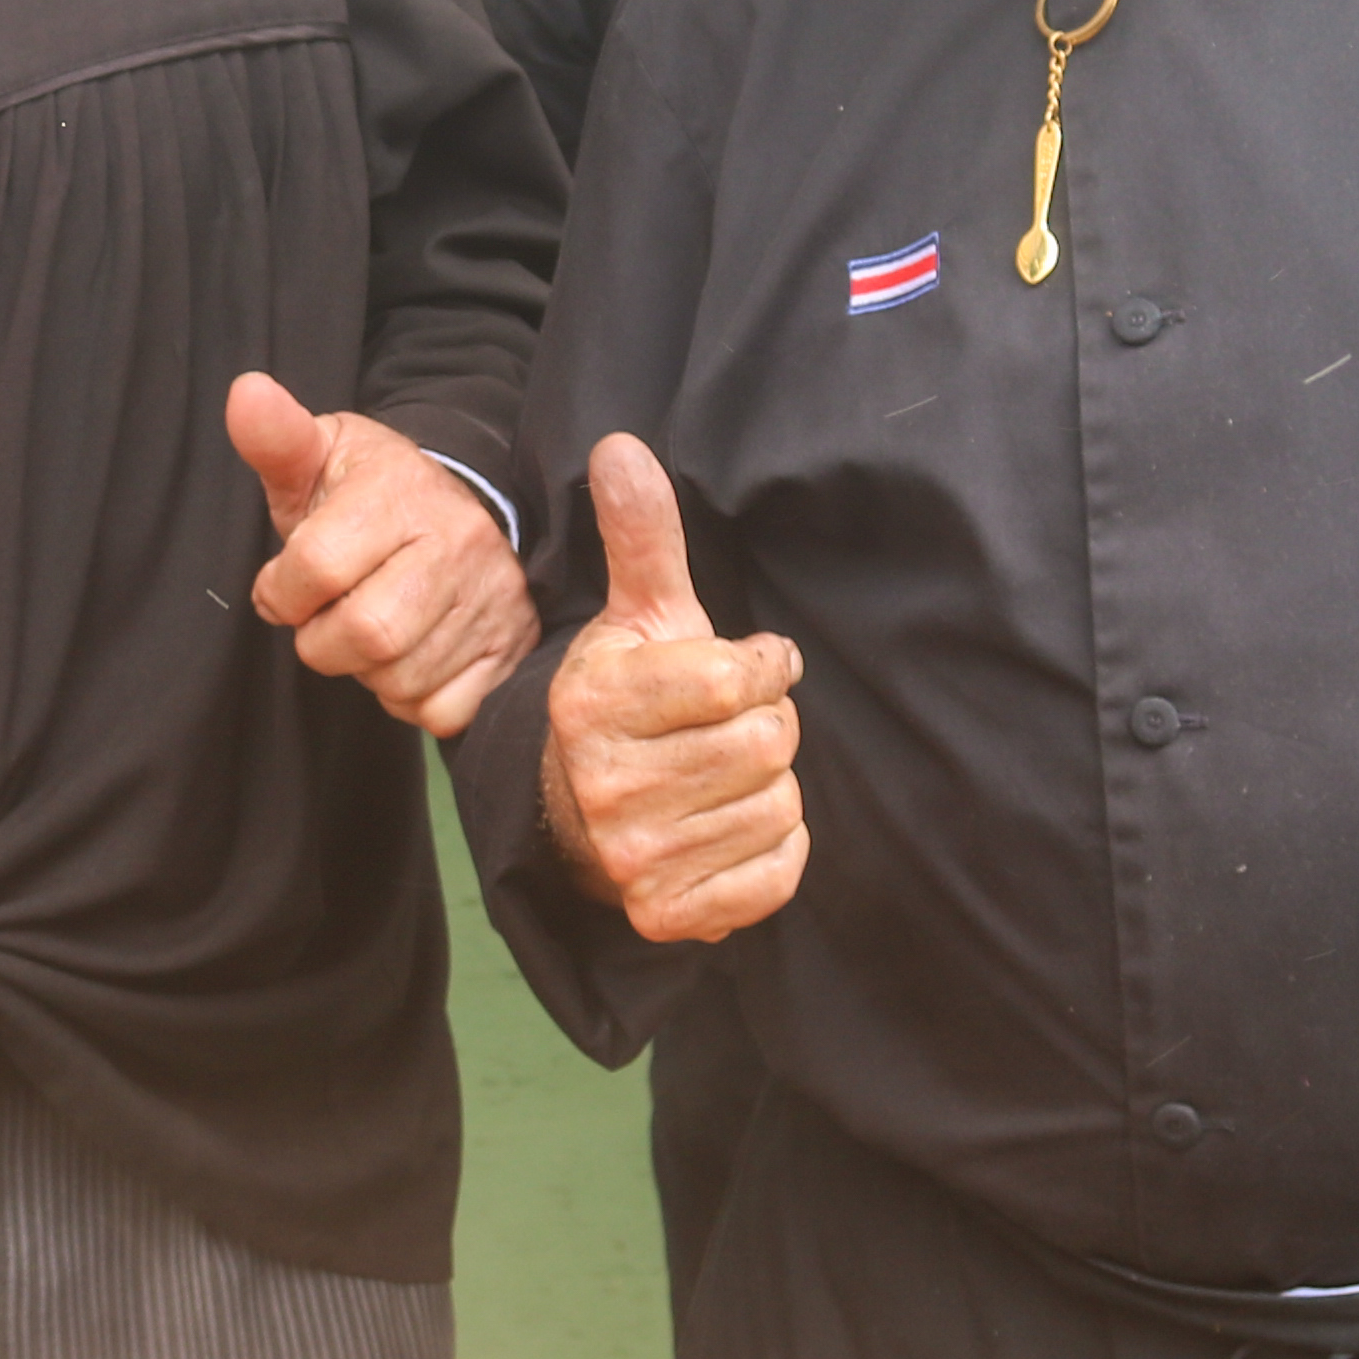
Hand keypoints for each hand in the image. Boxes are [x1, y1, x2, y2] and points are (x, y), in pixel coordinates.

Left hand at [225, 375, 538, 734]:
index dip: (282, 592)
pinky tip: (410, 660)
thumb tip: (245, 392)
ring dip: (367, 672)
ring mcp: (492, 598)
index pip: (318, 566)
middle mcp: (458, 542)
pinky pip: (444, 711)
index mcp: (400, 490)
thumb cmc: (370, 492)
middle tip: (326, 621)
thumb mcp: (321, 455)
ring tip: (370, 633)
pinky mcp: (512, 648)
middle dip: (323, 642)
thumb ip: (276, 437)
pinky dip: (414, 701)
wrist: (470, 505)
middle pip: (366, 633)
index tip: (284, 588)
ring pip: (402, 680)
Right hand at [536, 434, 806, 942]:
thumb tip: (622, 445)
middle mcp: (604, 786)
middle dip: (767, 728)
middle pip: (768, 745)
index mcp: (594, 704)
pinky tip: (732, 827)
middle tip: (728, 729)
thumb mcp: (639, 614)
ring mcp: (633, 858)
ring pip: (779, 807)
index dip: (760, 666)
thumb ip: (643, 536)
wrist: (580, 812)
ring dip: (770, 789)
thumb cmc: (633, 699)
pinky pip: (777, 874)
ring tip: (723, 777)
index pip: (736, 679)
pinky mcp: (669, 913)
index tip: (743, 667)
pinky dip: (775, 850)